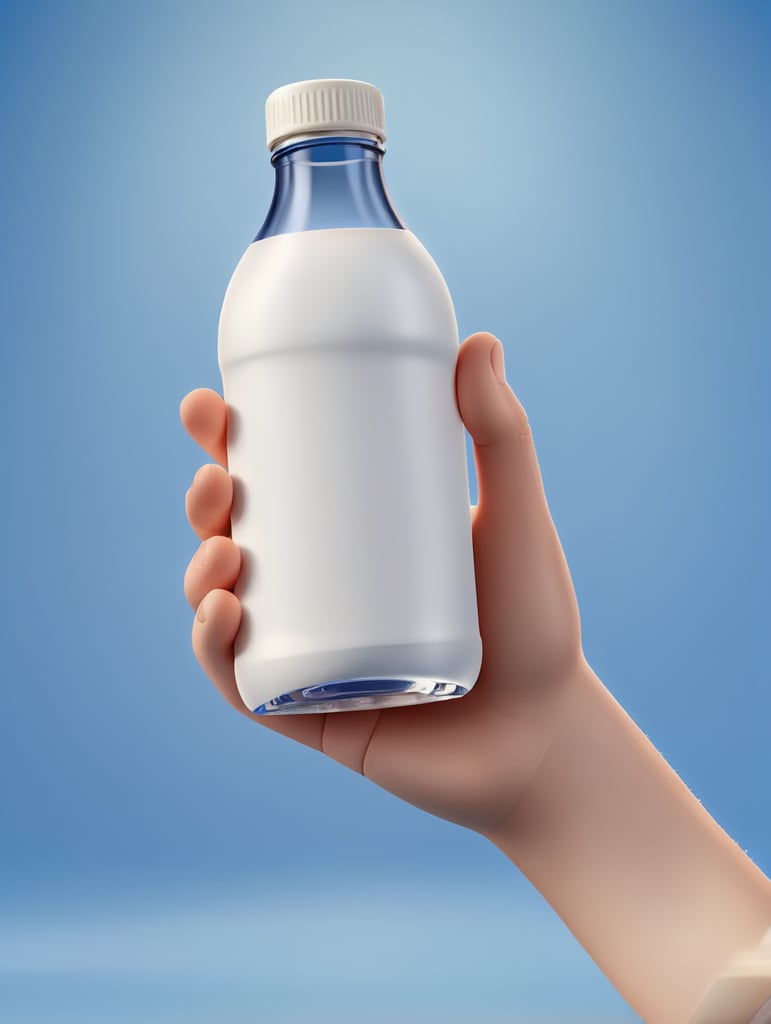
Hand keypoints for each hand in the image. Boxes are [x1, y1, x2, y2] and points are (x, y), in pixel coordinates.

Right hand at [180, 332, 583, 832]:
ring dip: (201, 568)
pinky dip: (215, 648)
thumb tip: (481, 341)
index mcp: (353, 540)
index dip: (227, 444)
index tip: (211, 407)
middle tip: (218, 477)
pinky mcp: (308, 711)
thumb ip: (502, 436)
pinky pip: (242, 681)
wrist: (546, 732)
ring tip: (226, 550)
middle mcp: (320, 593)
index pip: (276, 482)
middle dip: (205, 502)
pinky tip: (224, 611)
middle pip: (237, 537)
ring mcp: (309, 652)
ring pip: (226, 604)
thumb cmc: (535, 622)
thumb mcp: (515, 520)